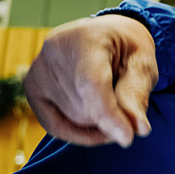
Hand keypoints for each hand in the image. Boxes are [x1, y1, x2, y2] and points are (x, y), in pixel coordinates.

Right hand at [23, 15, 157, 146]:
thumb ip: (137, 94)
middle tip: (130, 109)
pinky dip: (77, 132)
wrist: (105, 34)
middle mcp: (53, 52)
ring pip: (71, 120)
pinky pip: (53, 125)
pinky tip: (97, 127)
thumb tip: (137, 128)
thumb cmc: (127, 48)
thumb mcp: (143, 63)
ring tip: (112, 103)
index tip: (127, 138)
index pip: (91, 85)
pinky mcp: (31, 88)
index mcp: (85, 38)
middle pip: (84, 108)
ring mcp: (37, 70)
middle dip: (111, 119)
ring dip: (97, 124)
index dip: (108, 115)